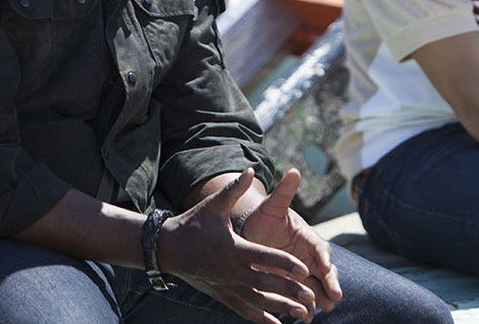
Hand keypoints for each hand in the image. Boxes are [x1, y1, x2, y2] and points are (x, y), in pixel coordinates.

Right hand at [160, 169, 319, 323]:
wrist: (167, 248)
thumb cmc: (193, 223)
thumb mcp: (213, 205)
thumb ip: (234, 190)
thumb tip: (249, 170)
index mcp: (232, 248)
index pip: (263, 258)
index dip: (284, 264)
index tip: (304, 270)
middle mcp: (230, 271)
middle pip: (265, 285)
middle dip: (289, 292)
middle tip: (311, 296)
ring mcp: (226, 286)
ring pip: (257, 302)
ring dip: (280, 309)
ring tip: (303, 314)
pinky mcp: (222, 295)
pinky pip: (244, 310)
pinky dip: (261, 319)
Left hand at [240, 169, 342, 313]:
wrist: (253, 234)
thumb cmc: (264, 218)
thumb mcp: (272, 206)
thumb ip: (284, 192)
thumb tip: (294, 170)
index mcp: (307, 237)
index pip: (321, 248)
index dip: (325, 257)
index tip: (327, 266)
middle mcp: (309, 256)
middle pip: (325, 271)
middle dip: (331, 282)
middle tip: (335, 295)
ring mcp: (303, 271)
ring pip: (317, 286)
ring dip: (322, 296)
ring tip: (325, 307)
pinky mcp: (294, 284)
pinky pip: (304, 297)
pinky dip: (307, 306)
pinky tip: (305, 317)